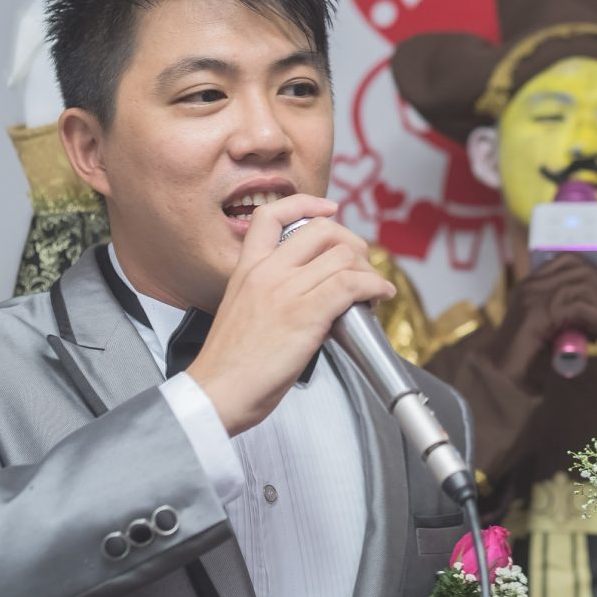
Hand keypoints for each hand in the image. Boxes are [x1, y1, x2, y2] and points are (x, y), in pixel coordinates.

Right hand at [187, 195, 394, 434]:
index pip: (272, 214)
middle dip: (351, 243)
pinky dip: (375, 286)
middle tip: (361, 265)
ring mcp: (286, 290)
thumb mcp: (242, 311)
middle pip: (322, 230)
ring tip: (372, 291)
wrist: (217, 392)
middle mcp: (267, 272)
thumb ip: (271, 292)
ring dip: (368, 271)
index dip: (306, 203)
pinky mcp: (305, 314)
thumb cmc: (230, 365)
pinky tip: (379, 296)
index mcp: (246, 269)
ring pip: (343, 256)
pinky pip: (351, 284)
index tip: (329, 208)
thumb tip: (313, 291)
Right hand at [481, 253, 596, 388]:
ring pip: (583, 289)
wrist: (500, 372)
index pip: (567, 260)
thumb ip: (564, 313)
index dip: (591, 275)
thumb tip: (596, 309)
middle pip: (580, 272)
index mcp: (530, 284)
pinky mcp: (541, 313)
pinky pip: (581, 309)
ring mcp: (534, 296)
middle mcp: (532, 286)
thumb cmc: (524, 356)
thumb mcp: (548, 326)